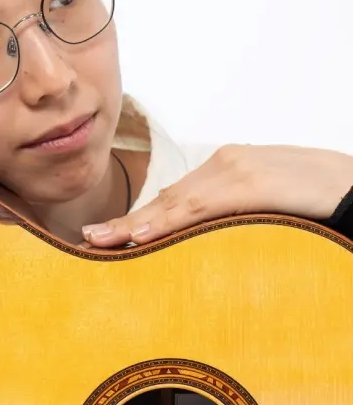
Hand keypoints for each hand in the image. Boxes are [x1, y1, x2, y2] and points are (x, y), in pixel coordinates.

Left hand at [82, 144, 352, 247]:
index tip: (103, 237)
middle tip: (89, 241)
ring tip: (103, 240)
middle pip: (166, 200)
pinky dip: (171, 221)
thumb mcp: (263, 210)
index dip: (137, 220)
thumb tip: (193, 240)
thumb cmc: (315, 201)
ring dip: (138, 224)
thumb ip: (228, 217)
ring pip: (177, 202)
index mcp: (224, 170)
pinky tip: (144, 234)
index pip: (172, 199)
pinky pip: (204, 206)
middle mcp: (224, 164)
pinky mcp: (254, 182)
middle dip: (126, 223)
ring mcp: (237, 170)